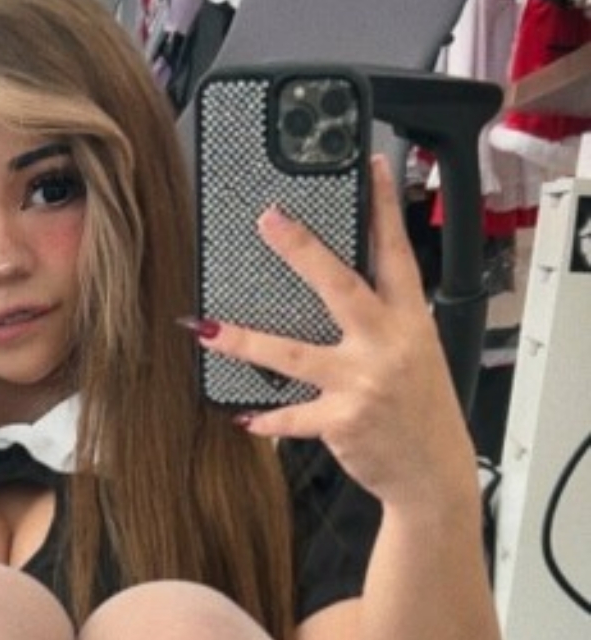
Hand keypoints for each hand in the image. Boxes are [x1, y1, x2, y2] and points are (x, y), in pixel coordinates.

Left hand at [205, 155, 478, 512]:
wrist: (432, 473)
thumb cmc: (419, 410)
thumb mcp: (415, 353)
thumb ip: (383, 320)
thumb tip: (340, 289)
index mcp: (408, 320)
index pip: (396, 253)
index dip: (384, 208)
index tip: (371, 166)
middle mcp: (387, 344)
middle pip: (339, 286)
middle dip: (302, 251)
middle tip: (267, 220)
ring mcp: (363, 382)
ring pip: (293, 354)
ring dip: (245, 341)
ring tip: (207, 329)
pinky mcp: (343, 421)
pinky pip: (291, 416)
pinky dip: (266, 417)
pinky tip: (243, 416)